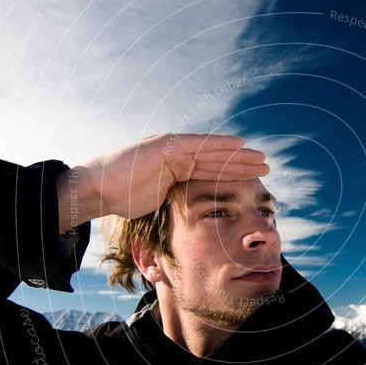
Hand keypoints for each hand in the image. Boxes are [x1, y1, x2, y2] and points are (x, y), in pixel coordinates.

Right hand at [57, 133, 267, 230]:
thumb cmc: (121, 198)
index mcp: (176, 170)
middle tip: (267, 166)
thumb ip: (174, 203)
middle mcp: (177, 156)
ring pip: (211, 151)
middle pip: (216, 160)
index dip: (232, 174)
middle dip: (241, 163)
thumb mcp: (156, 203)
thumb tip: (187, 221)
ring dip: (237, 154)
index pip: (210, 172)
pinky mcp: (165, 145)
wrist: (98, 189)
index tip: (254, 180)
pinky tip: (238, 144)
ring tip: (260, 157)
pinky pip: (197, 144)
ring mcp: (171, 148)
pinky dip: (217, 143)